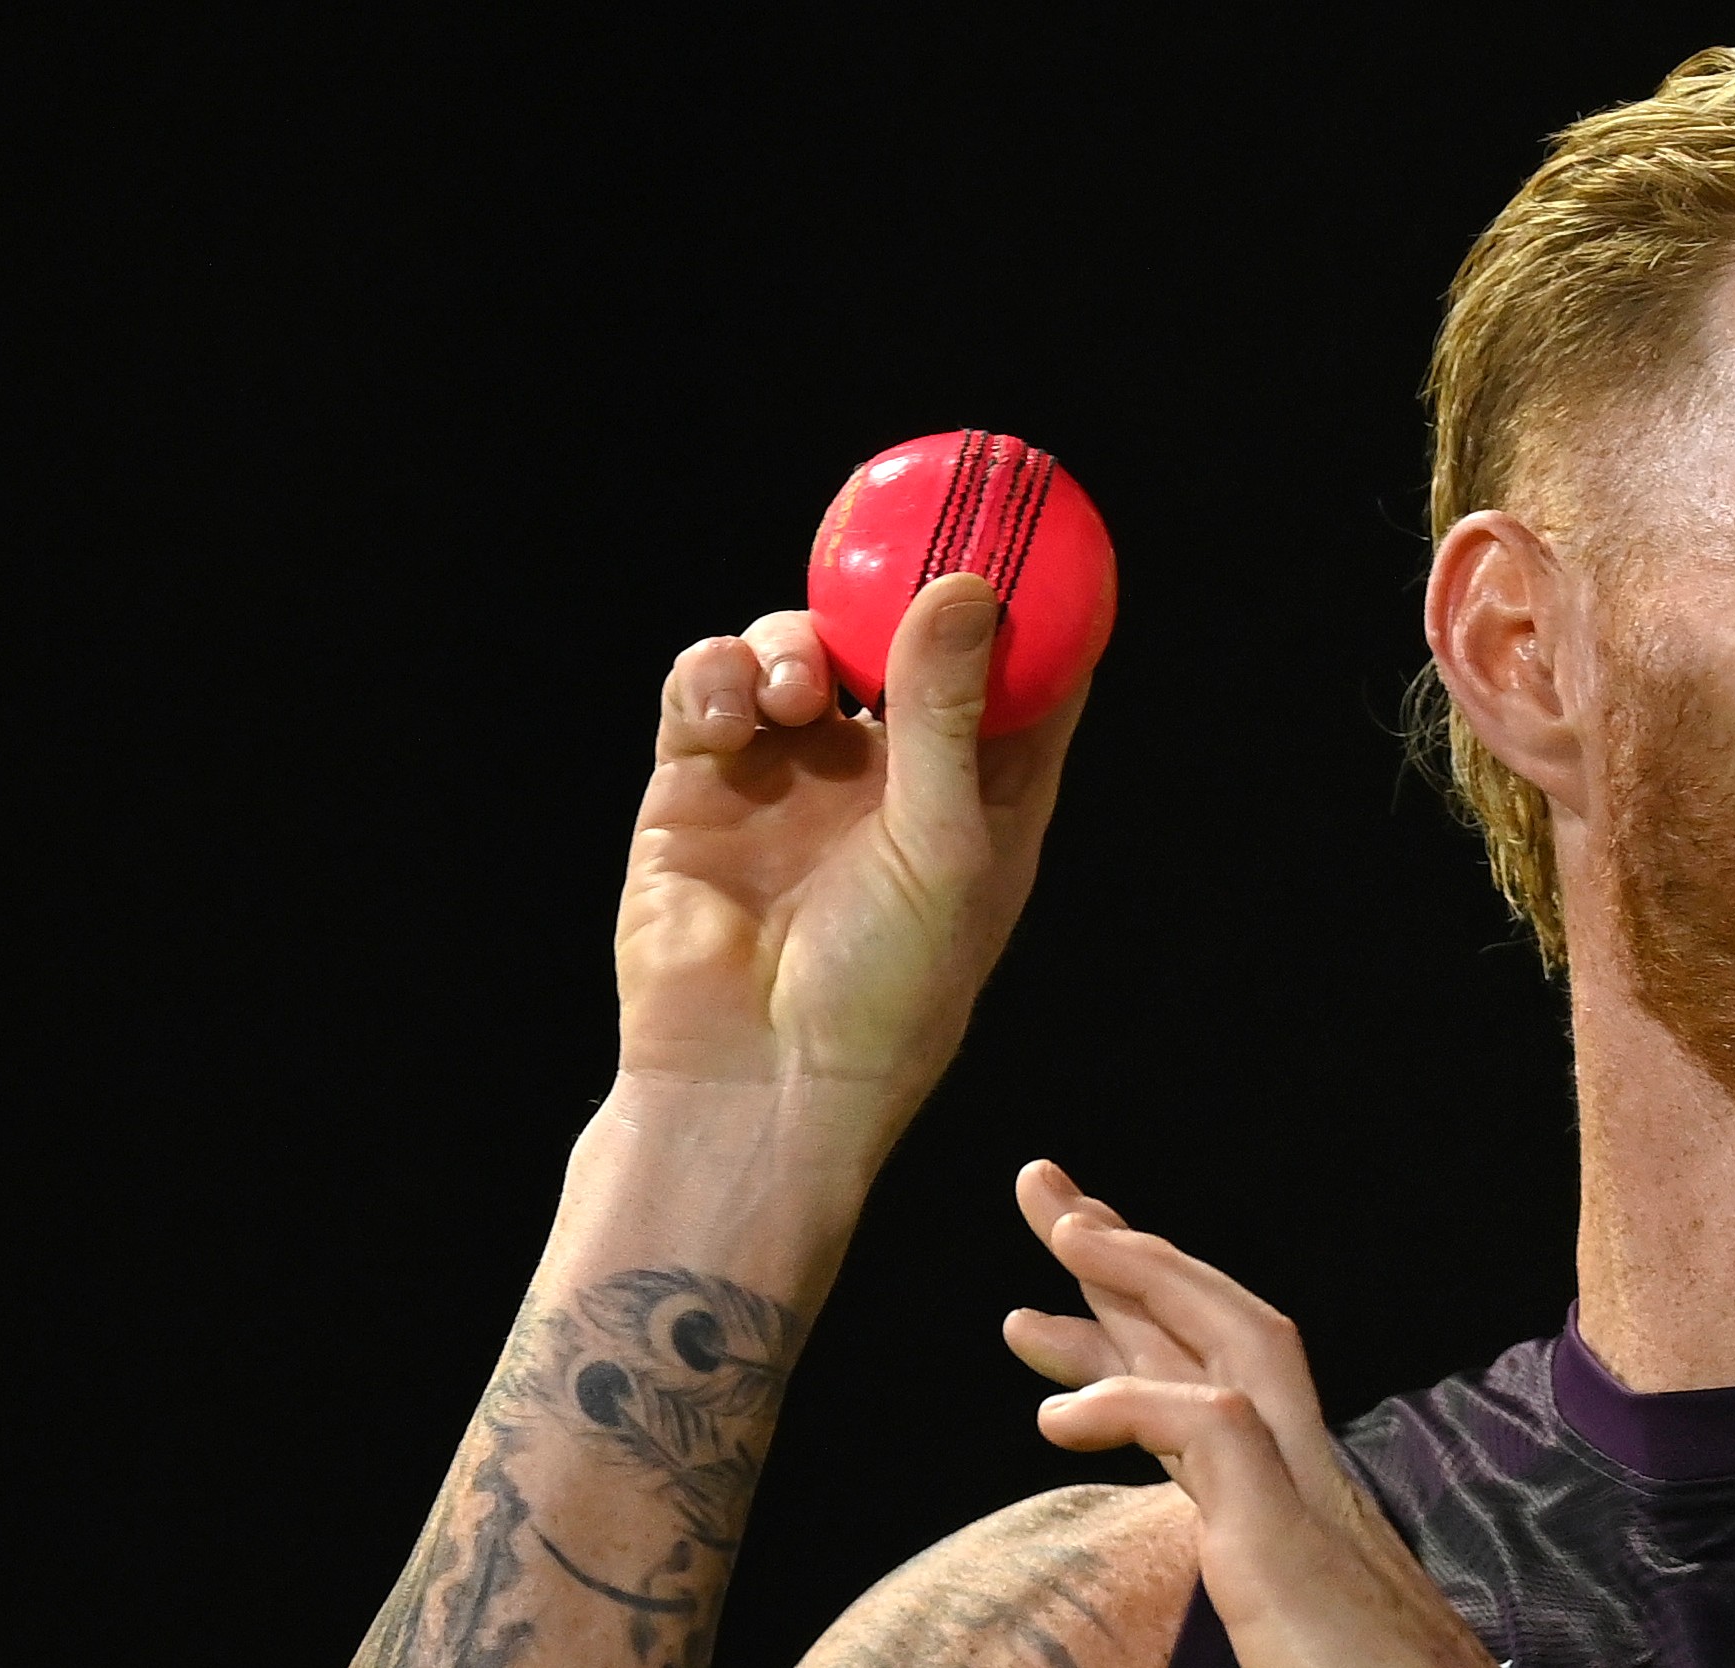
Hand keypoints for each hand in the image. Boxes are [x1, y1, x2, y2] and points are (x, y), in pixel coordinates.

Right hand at [613, 573, 1087, 1131]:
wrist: (755, 1079)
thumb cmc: (884, 990)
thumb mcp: (943, 847)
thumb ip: (949, 715)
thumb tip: (967, 588)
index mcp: (981, 798)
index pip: (1023, 679)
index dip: (1032, 601)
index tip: (1031, 521)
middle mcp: (889, 777)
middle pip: (900, 641)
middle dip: (893, 587)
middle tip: (891, 541)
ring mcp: (793, 776)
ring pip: (797, 650)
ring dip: (793, 644)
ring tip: (795, 694)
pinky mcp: (701, 784)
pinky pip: (709, 687)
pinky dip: (717, 676)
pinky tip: (730, 714)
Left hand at [994, 1163, 1671, 1667]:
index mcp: (1301, 1539)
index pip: (1205, 1405)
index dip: (1126, 1345)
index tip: (1046, 1310)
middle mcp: (1316, 1499)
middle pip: (1219, 1335)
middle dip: (1127, 1262)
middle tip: (1045, 1193)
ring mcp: (1314, 1513)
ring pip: (1231, 1345)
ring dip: (1144, 1275)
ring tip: (1061, 1220)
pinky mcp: (1300, 1548)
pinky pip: (1207, 1431)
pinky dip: (1131, 1401)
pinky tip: (1057, 1411)